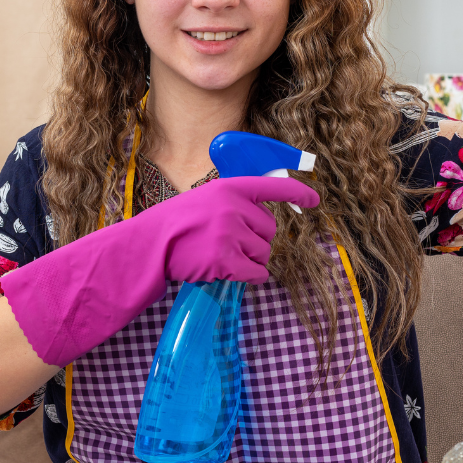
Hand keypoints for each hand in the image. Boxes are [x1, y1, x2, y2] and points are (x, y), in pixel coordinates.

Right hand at [0, 174, 318, 366]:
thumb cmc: (174, 226)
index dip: (298, 193)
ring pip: (264, 253)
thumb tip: (265, 216)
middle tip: (227, 245)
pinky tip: (228, 272)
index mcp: (228, 188)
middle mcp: (233, 207)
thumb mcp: (203, 202)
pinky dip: (249, 276)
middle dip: (256, 241)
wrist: (147, 246)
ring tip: (219, 257)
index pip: (272, 187)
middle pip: (269, 230)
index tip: (316, 200)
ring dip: (250, 260)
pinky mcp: (227, 259)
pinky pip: (256, 272)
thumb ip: (232, 204)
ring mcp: (231, 233)